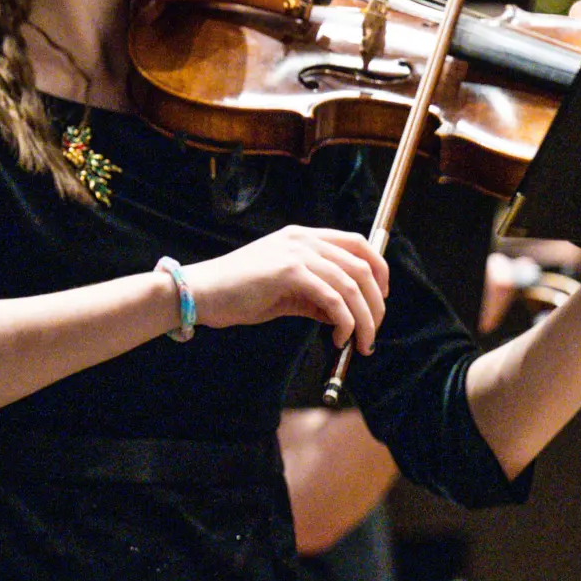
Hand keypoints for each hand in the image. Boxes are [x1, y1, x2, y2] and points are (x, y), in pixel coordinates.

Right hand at [181, 225, 389, 354]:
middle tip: (373, 331)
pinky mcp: (289, 271)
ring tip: (360, 343)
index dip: (379, 270)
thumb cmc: (238, 294)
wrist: (201, 292)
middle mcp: (304, 239)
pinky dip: (345, 323)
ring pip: (352, 285)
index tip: (380, 300)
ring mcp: (296, 252)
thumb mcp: (285, 292)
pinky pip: (333, 299)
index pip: (357, 243)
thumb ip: (316, 297)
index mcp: (302, 237)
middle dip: (376, 303)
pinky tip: (338, 338)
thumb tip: (346, 316)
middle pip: (363, 266)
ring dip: (365, 319)